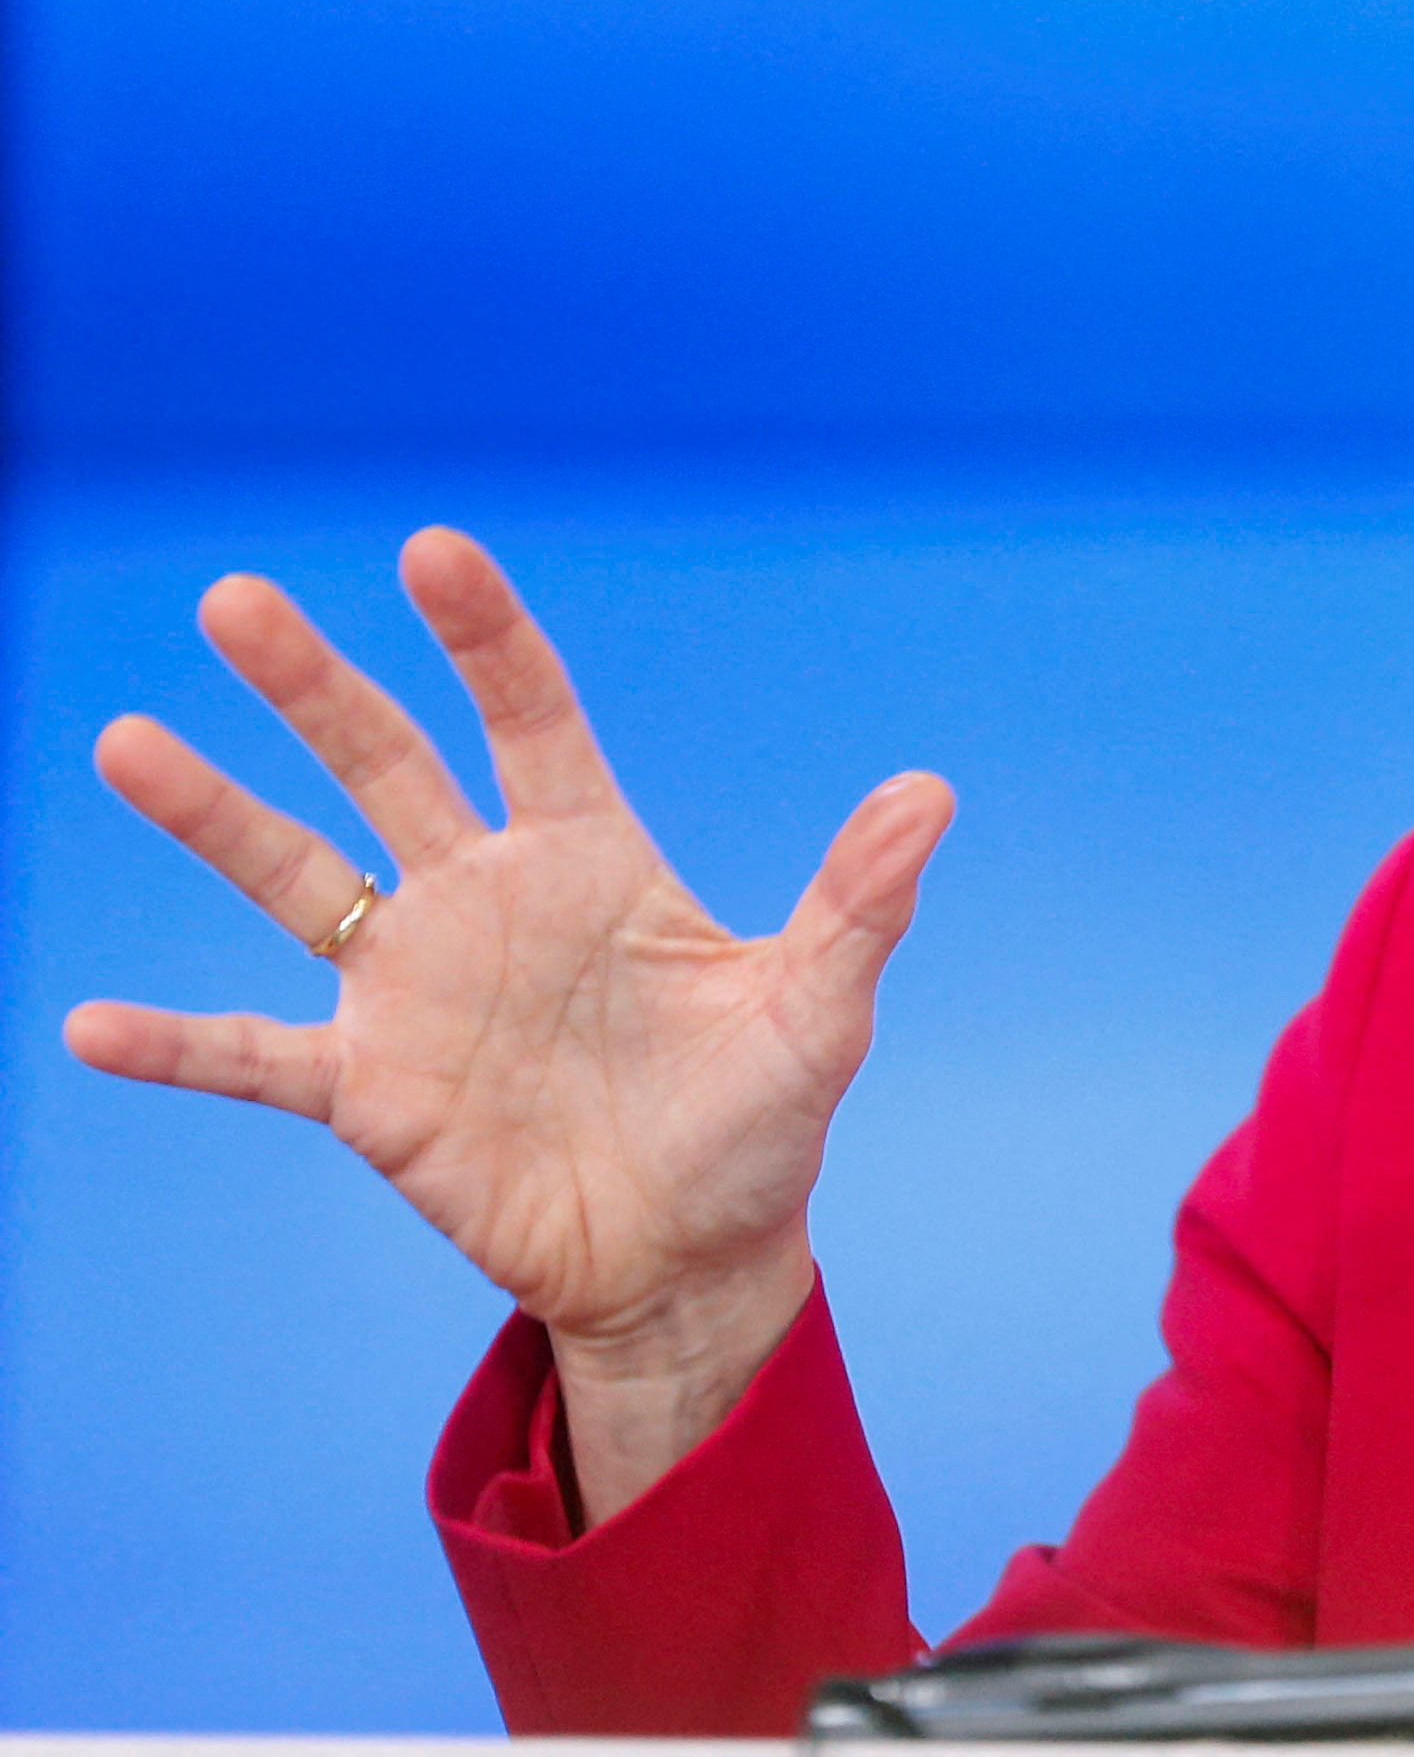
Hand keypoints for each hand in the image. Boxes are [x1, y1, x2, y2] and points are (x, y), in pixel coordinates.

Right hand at [65, 527, 954, 1516]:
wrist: (693, 1256)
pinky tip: (90, 1023)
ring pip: (297, 879)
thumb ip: (858, 901)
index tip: (431, 549)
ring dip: (214, 815)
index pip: (530, 716)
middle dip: (314, 685)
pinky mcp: (372, 1093)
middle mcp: (486, 899)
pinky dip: (178, 1045)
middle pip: (386, 764)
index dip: (484, 636)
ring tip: (127, 737)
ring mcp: (416, 990)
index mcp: (592, 858)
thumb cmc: (759, 1121)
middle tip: (236, 598)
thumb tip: (932, 793)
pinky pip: (256, 1055)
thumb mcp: (818, 1008)